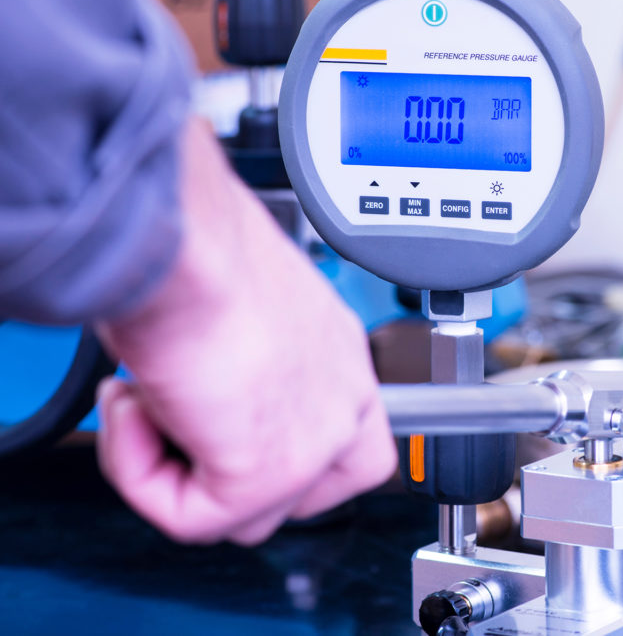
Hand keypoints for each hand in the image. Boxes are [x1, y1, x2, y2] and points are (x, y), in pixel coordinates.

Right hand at [95, 117, 396, 544]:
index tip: (228, 431)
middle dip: (227, 471)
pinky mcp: (264, 473)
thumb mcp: (231, 309)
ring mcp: (313, 440)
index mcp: (340, 354)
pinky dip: (140, 471)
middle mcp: (340, 397)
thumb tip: (196, 382)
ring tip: (146, 400)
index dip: (288, 453)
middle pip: (303, 492)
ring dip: (175, 469)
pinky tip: (134, 405)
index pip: (352, 440)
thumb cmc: (201, 245)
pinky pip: (192, 519)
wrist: (184, 239)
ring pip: (245, 516)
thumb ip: (237, 360)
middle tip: (177, 421)